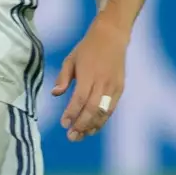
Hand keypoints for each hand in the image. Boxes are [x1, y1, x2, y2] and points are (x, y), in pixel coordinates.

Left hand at [52, 18, 128, 140]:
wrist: (112, 37)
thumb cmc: (87, 48)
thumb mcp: (70, 59)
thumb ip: (63, 77)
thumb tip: (55, 94)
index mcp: (89, 75)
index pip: (80, 99)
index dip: (72, 113)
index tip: (63, 124)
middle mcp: (103, 83)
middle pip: (93, 109)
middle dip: (81, 125)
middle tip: (71, 136)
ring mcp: (114, 87)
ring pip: (104, 112)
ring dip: (93, 126)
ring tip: (81, 135)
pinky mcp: (120, 89)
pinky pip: (111, 108)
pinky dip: (103, 120)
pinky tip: (93, 127)